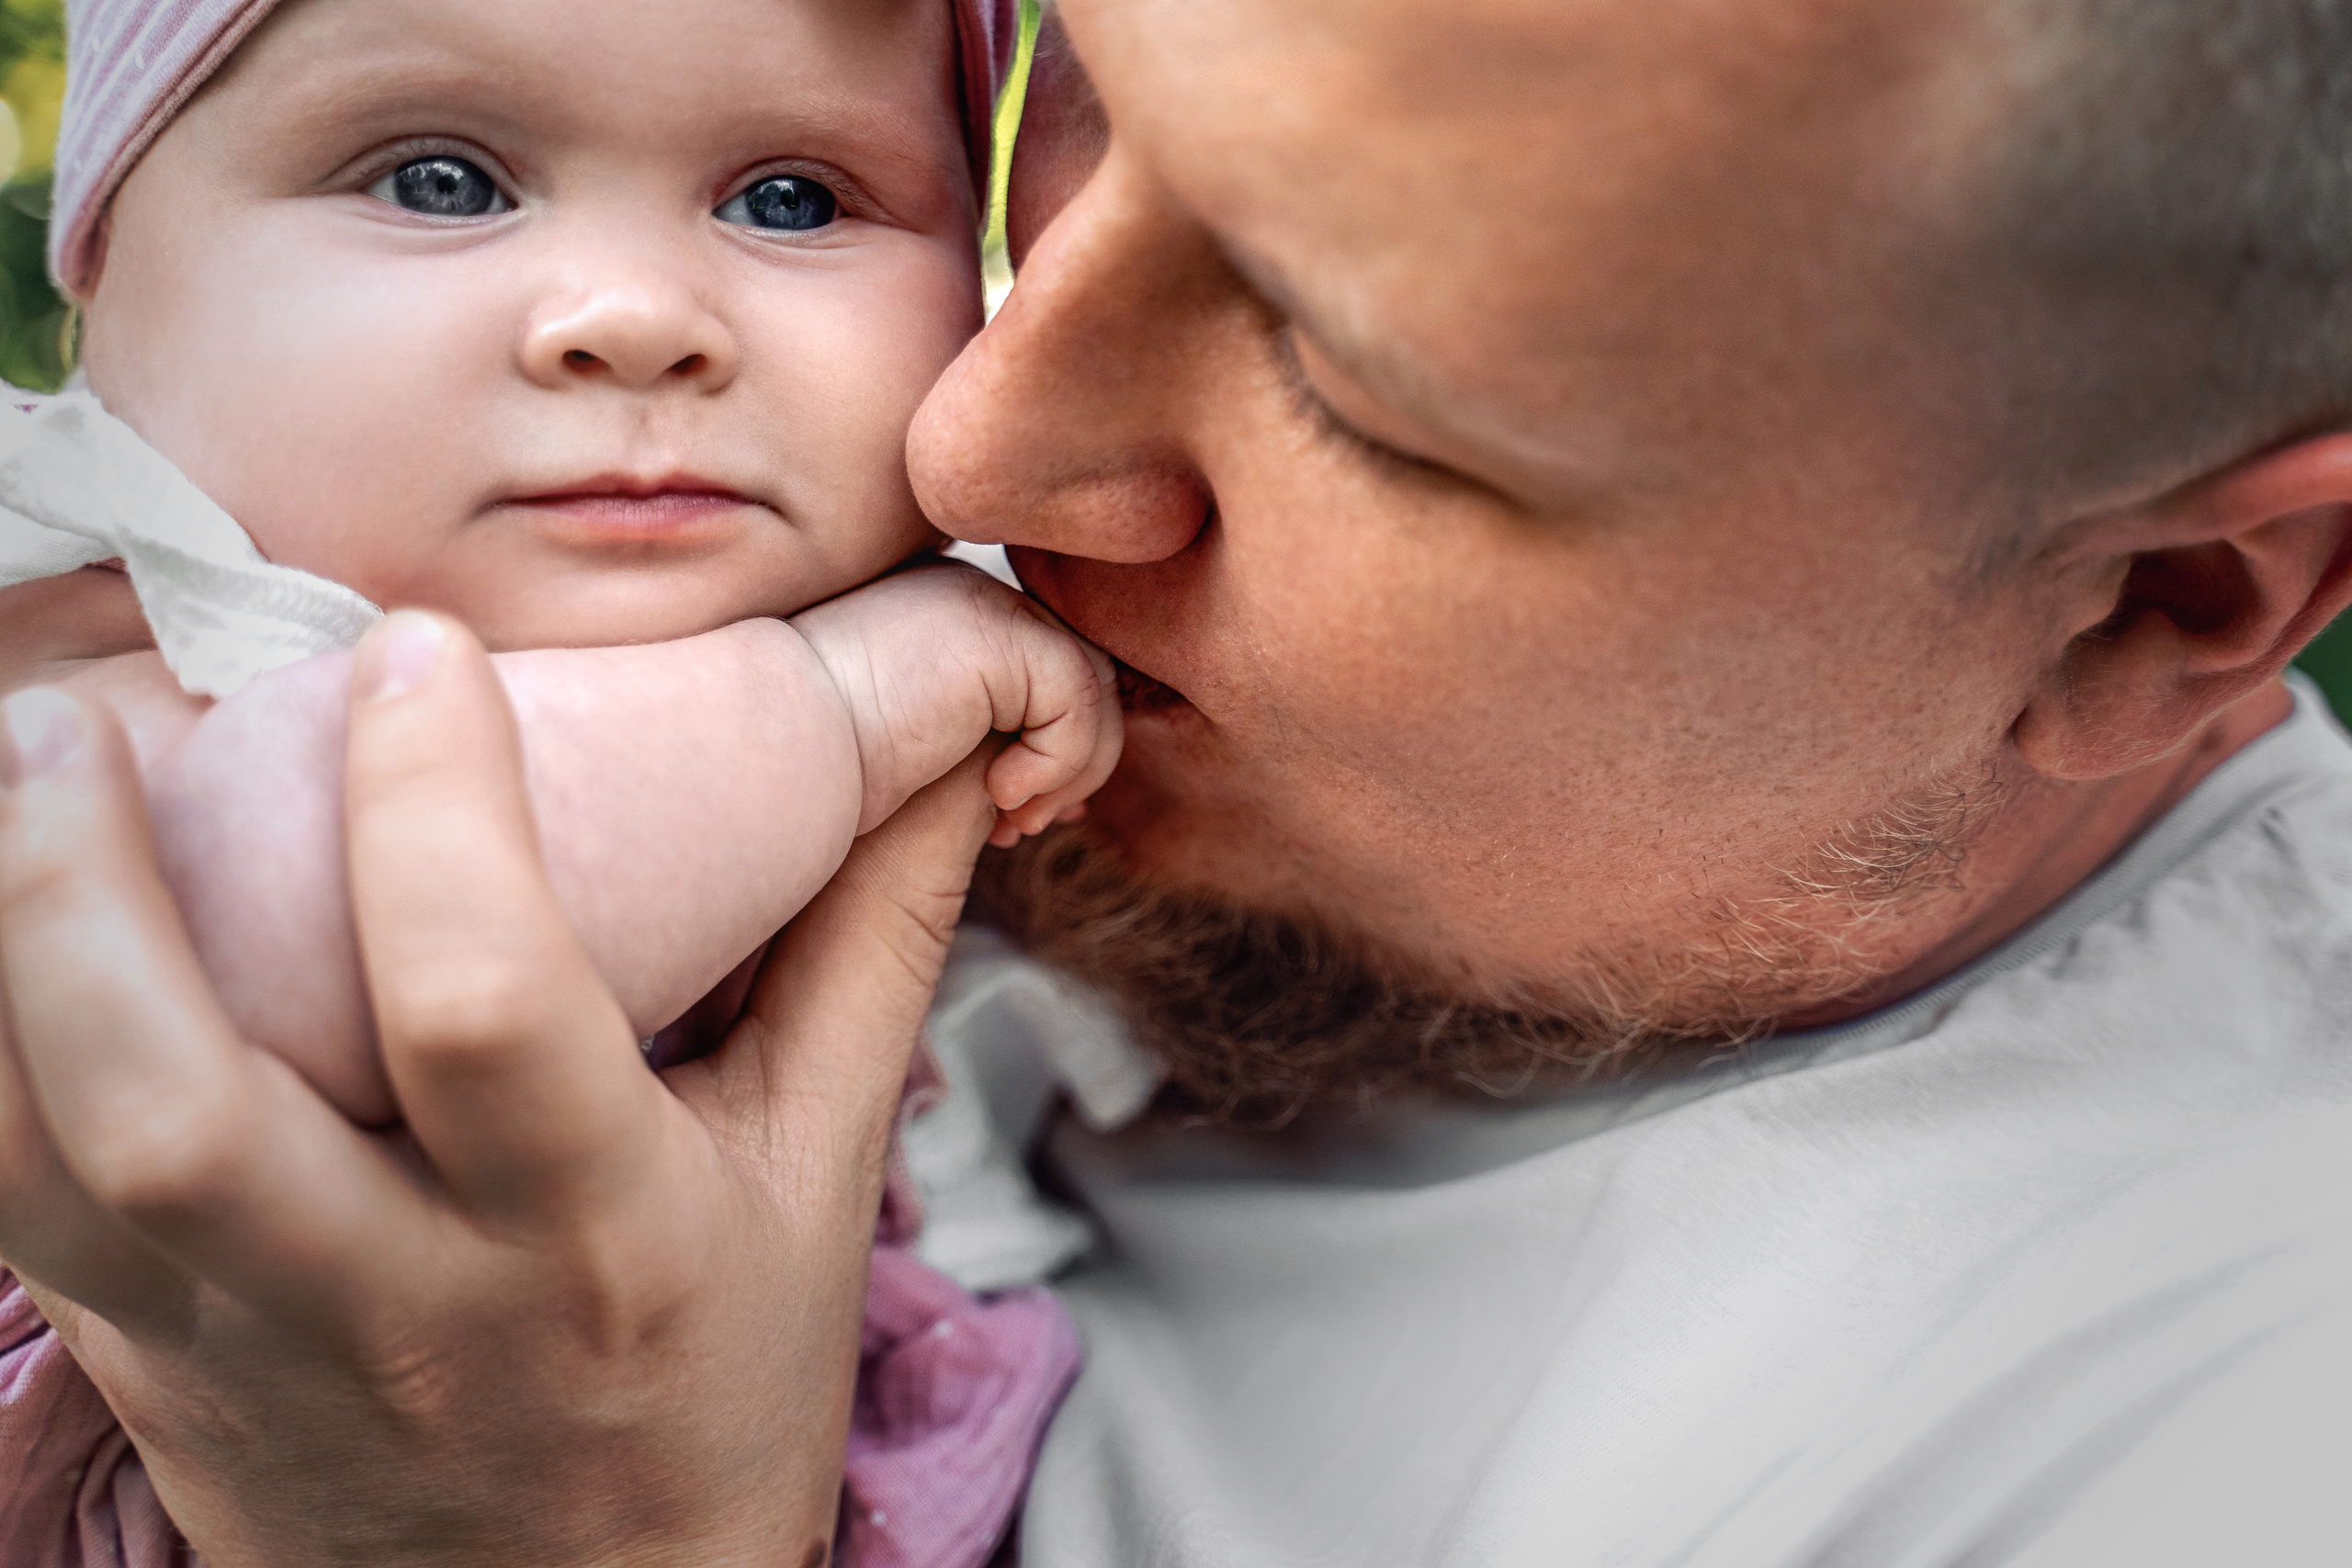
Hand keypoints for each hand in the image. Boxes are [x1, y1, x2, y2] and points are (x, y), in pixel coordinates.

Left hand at [0, 610, 1001, 1566]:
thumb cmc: (719, 1386)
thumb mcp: (818, 1175)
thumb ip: (868, 947)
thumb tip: (946, 749)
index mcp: (596, 1237)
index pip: (487, 1012)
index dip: (435, 811)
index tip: (418, 652)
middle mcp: (400, 1303)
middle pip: (181, 1115)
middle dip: (93, 898)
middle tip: (78, 714)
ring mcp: (244, 1349)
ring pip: (51, 1165)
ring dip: (2, 957)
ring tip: (20, 768)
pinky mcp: (147, 1367)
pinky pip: (10, 1212)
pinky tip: (14, 916)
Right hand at [791, 561, 1121, 849]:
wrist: (758, 753)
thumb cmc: (804, 771)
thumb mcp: (901, 748)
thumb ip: (963, 736)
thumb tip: (1022, 762)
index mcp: (936, 612)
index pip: (1038, 665)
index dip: (1047, 745)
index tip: (1009, 819)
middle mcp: (962, 593)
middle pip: (1075, 668)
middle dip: (1069, 761)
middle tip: (1018, 829)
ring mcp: (978, 604)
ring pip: (1090, 684)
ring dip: (1070, 770)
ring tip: (1012, 823)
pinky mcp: (993, 634)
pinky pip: (1077, 698)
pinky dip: (1056, 762)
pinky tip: (998, 801)